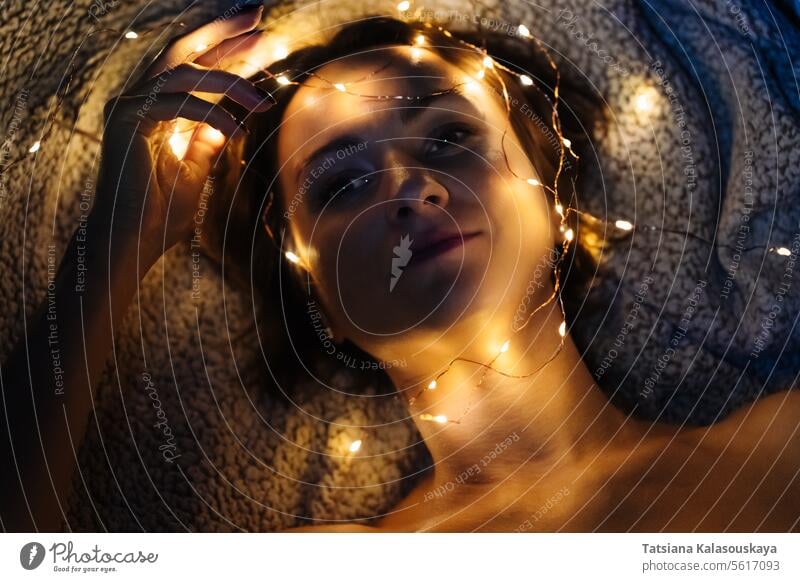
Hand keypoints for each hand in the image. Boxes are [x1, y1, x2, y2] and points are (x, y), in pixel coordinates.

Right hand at [94, 3, 272, 263]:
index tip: (264, 39)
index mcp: (159, 109)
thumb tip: (229, 120)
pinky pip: (177, 105)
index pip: (198, 69)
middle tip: (261, 19)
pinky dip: (209, 112)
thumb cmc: (162, 211)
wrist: (134, 240)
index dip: (229, 51)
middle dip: (225, 35)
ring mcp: (131, 106)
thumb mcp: (196, 168)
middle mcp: (142, 100)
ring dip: (229, 79)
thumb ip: (208, 139)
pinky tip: (236, 126)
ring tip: (262, 96)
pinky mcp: (128, 120)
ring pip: (185, 73)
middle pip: (186, 53)